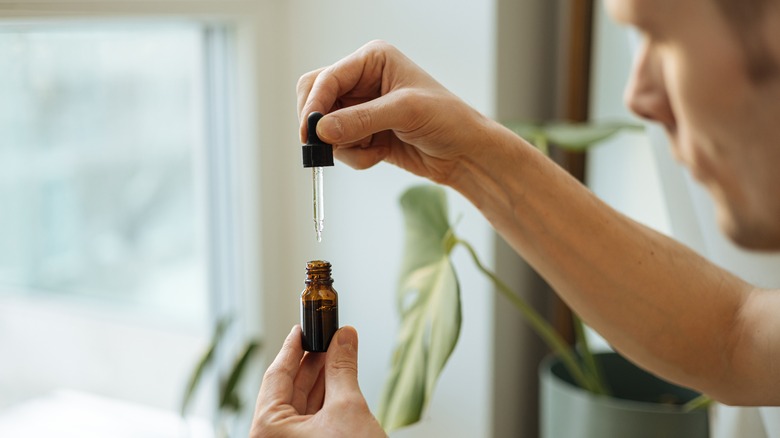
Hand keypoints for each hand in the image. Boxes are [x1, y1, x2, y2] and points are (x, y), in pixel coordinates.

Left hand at [250, 325, 384, 437]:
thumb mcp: (348, 408)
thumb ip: (343, 368)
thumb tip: (344, 337)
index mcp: (267, 429)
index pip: (277, 374)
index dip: (293, 346)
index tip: (303, 326)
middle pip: (288, 389)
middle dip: (312, 361)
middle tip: (329, 335)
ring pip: (301, 405)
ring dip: (322, 379)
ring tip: (339, 352)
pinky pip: (310, 421)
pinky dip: (325, 400)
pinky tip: (340, 381)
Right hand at [297, 40, 492, 185]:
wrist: (464, 152)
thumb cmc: (446, 119)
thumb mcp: (404, 112)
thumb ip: (360, 120)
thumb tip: (321, 130)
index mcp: (372, 60)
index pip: (327, 78)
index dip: (314, 105)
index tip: (309, 132)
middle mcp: (362, 81)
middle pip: (316, 99)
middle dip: (321, 125)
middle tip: (323, 147)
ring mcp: (361, 109)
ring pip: (326, 128)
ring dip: (344, 146)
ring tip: (372, 151)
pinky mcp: (363, 133)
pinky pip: (341, 147)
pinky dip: (356, 156)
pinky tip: (380, 155)